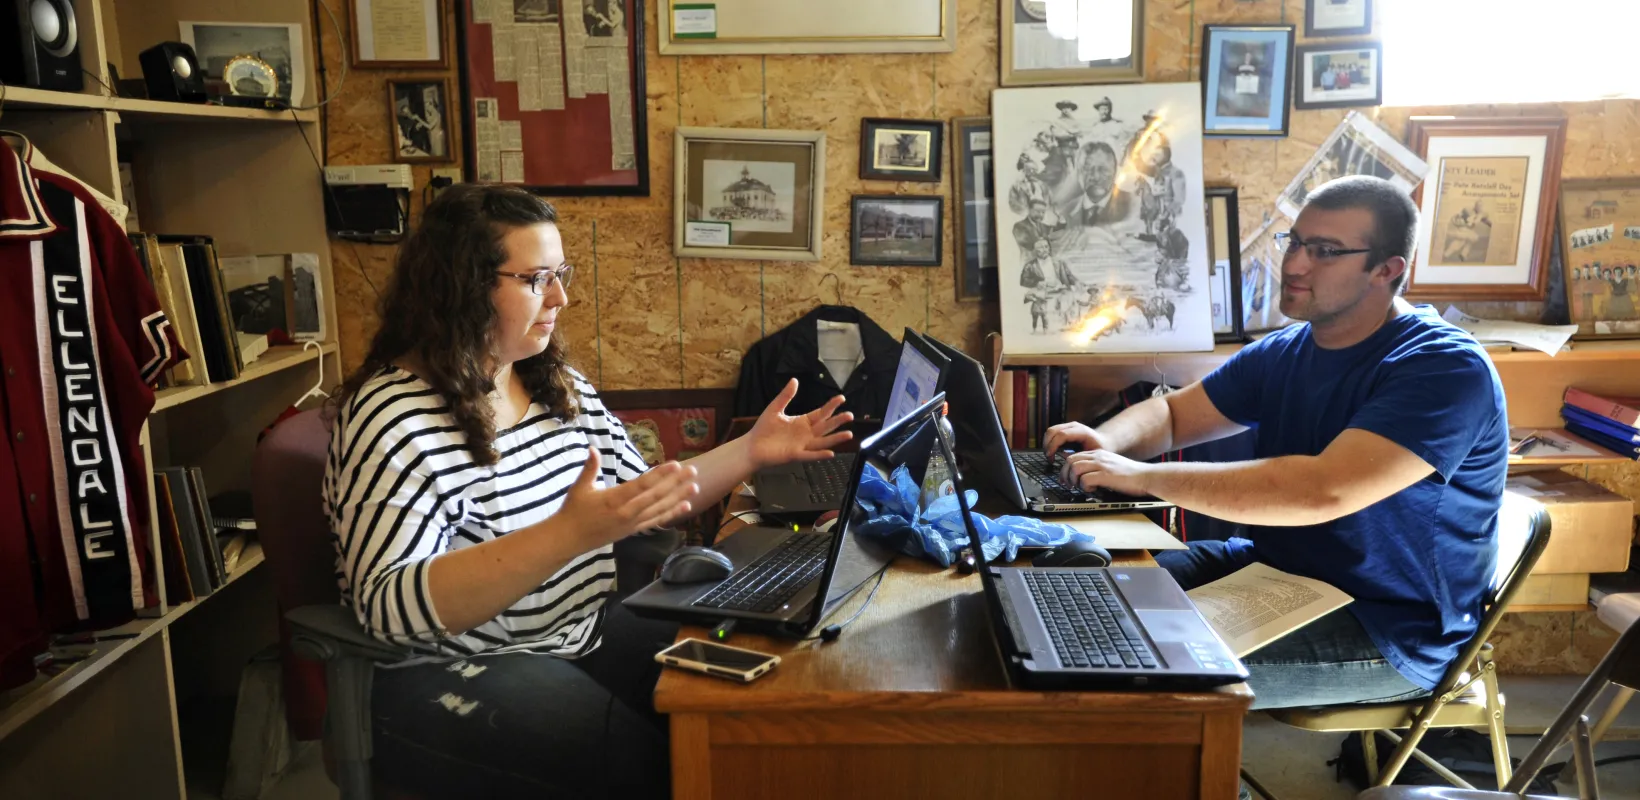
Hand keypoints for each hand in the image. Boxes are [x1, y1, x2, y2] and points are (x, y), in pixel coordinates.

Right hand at [555, 450, 698, 547]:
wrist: (568, 540)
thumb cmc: (573, 511)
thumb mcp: (579, 487)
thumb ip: (590, 467)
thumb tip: (592, 447)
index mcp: (613, 499)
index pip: (642, 485)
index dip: (660, 474)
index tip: (675, 464)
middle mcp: (626, 512)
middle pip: (656, 496)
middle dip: (676, 483)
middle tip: (693, 471)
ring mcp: (631, 523)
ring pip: (660, 509)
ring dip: (678, 498)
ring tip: (695, 487)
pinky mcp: (633, 531)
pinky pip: (656, 521)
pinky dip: (671, 514)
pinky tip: (686, 507)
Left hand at [745, 378, 853, 468]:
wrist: (752, 446)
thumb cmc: (763, 429)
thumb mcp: (775, 408)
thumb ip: (786, 396)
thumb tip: (795, 380)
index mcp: (802, 422)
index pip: (821, 413)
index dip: (831, 406)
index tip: (841, 398)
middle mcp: (805, 434)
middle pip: (825, 426)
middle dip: (838, 421)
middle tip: (850, 415)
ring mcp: (802, 445)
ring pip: (823, 442)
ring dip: (835, 439)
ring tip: (849, 434)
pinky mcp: (795, 455)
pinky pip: (810, 455)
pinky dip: (820, 454)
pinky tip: (831, 453)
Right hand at [1043, 421, 1108, 455]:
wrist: (1104, 441)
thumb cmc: (1100, 449)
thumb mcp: (1092, 455)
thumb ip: (1080, 457)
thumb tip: (1066, 461)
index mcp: (1081, 431)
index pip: (1061, 435)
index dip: (1053, 445)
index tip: (1051, 457)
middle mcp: (1073, 426)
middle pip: (1052, 431)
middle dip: (1047, 445)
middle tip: (1049, 458)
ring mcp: (1068, 426)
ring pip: (1050, 431)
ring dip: (1046, 443)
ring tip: (1050, 456)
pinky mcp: (1065, 428)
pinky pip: (1052, 433)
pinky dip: (1049, 442)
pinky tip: (1053, 452)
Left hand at [1061, 449, 1151, 496]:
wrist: (1146, 476)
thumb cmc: (1130, 475)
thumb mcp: (1111, 466)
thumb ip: (1097, 467)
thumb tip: (1082, 476)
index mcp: (1098, 454)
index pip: (1073, 456)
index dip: (1066, 468)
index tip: (1066, 479)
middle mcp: (1098, 457)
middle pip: (1070, 461)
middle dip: (1065, 474)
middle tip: (1069, 485)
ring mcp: (1102, 465)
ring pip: (1075, 468)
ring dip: (1074, 480)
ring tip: (1080, 487)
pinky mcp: (1106, 475)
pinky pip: (1085, 479)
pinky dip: (1085, 486)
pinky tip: (1093, 490)